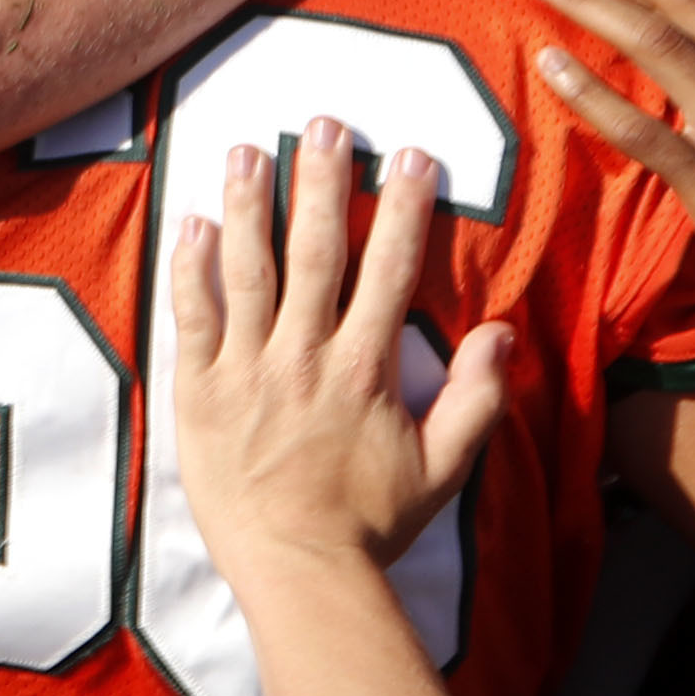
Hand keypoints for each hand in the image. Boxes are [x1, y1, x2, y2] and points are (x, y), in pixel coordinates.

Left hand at [164, 123, 514, 587]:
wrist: (298, 573)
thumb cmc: (370, 525)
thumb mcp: (443, 469)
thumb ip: (478, 400)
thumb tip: (505, 332)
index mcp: (365, 368)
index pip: (389, 269)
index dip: (403, 207)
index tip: (410, 155)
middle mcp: (305, 356)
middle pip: (315, 249)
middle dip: (323, 181)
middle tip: (327, 122)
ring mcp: (247, 370)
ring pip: (247, 268)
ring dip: (248, 204)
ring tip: (248, 149)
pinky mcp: (198, 391)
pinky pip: (191, 316)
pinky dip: (189, 266)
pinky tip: (190, 221)